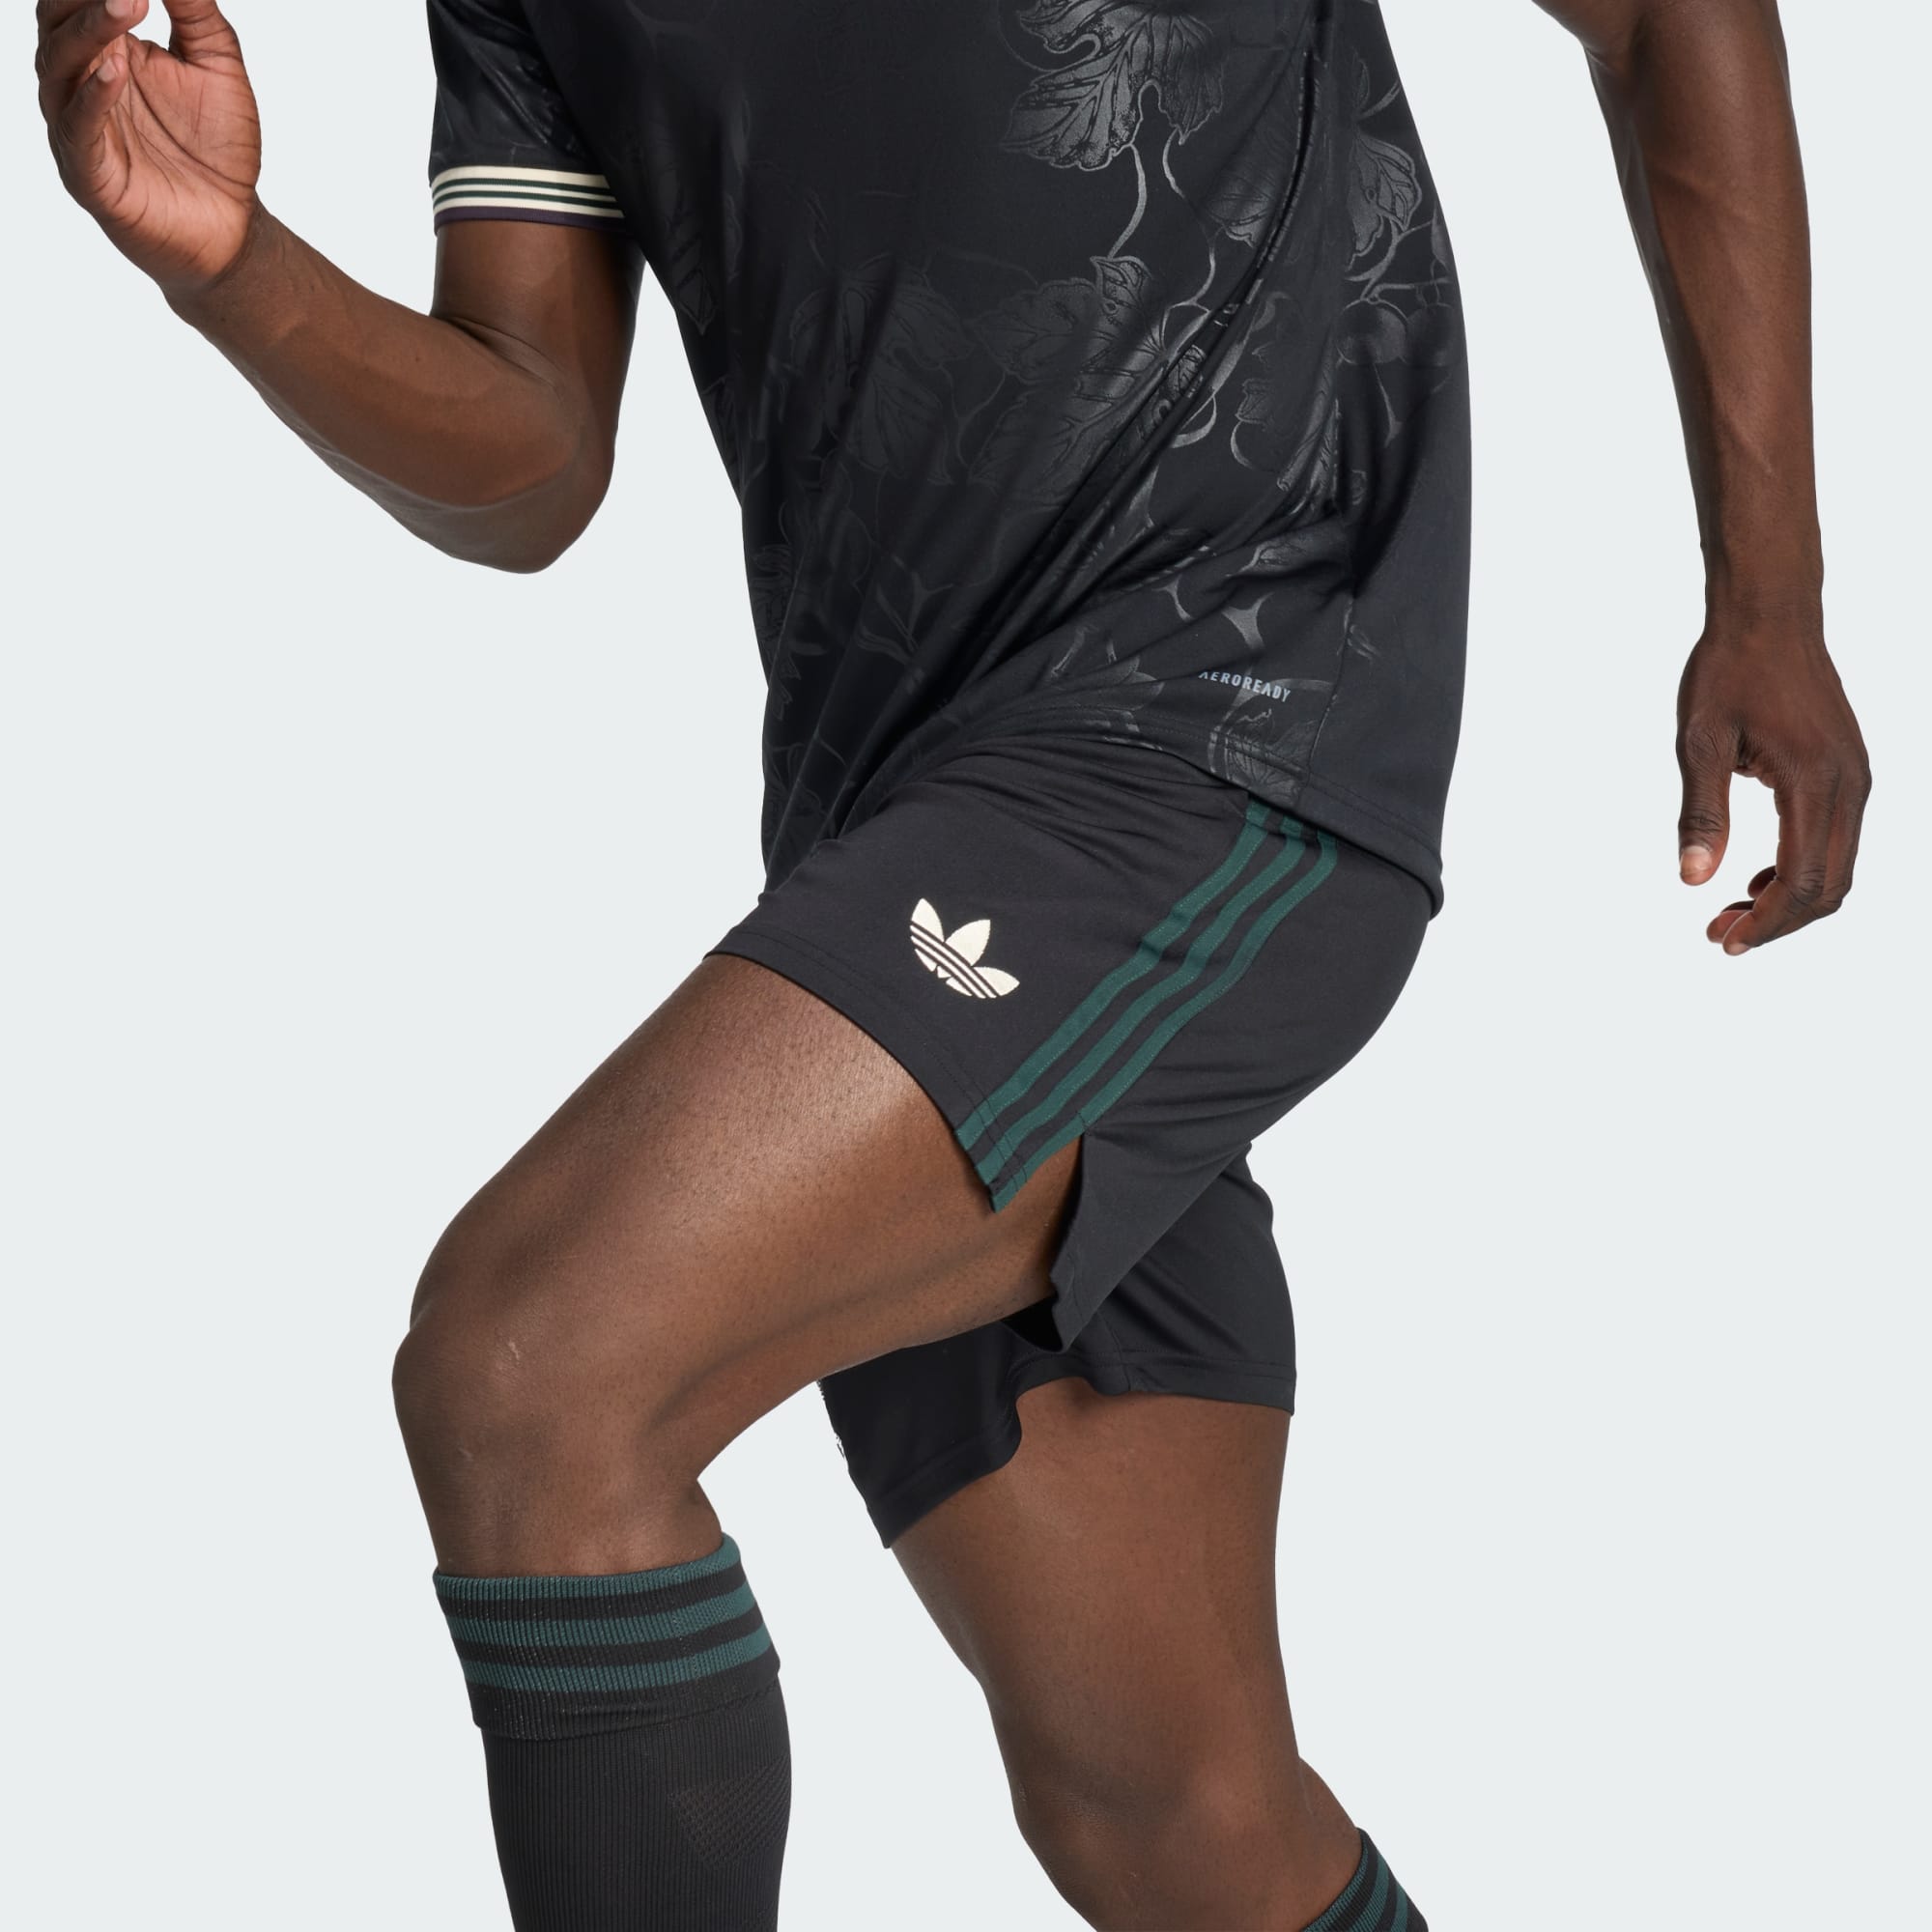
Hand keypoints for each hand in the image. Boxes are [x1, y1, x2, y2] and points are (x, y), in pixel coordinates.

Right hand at [37, 0, 260, 297]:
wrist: (236, 228)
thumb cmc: (220, 147)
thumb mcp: (217, 65)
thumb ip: (195, 11)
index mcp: (106, 50)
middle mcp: (81, 82)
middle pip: (58, 22)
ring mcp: (80, 128)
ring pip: (59, 67)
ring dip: (91, 31)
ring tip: (127, 3)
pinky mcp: (89, 174)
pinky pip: (78, 129)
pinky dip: (93, 96)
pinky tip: (116, 70)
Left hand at [1676, 619, 1870, 953]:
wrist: (1770, 614)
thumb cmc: (1730, 670)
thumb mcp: (1699, 741)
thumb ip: (1700, 814)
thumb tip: (1692, 879)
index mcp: (1815, 781)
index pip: (1803, 880)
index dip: (1766, 922)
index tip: (1722, 939)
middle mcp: (1849, 785)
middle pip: (1831, 887)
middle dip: (1777, 921)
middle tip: (1719, 933)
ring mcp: (1856, 777)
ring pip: (1840, 867)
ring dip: (1791, 899)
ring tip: (1733, 908)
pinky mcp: (1849, 770)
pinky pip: (1838, 839)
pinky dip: (1804, 869)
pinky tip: (1757, 874)